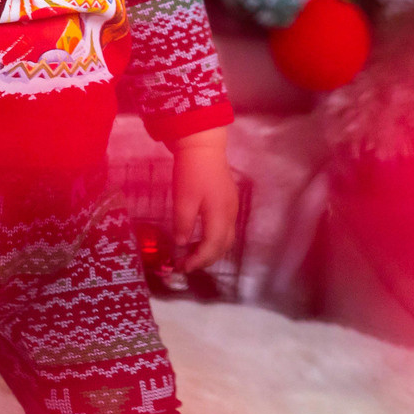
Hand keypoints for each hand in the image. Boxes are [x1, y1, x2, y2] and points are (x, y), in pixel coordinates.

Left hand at [167, 132, 238, 273]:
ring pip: (227, 239)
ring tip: (193, 254)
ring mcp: (233, 208)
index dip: (198, 261)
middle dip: (205, 259)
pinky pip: (226, 229)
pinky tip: (202, 238)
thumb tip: (181, 245)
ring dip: (211, 251)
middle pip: (223, 246)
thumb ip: (183, 225)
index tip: (182, 267)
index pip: (212, 247)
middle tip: (186, 265)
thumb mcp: (183, 200)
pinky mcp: (230, 202)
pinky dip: (215, 240)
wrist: (204, 146)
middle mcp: (230, 215)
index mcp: (220, 215)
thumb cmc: (192, 172)